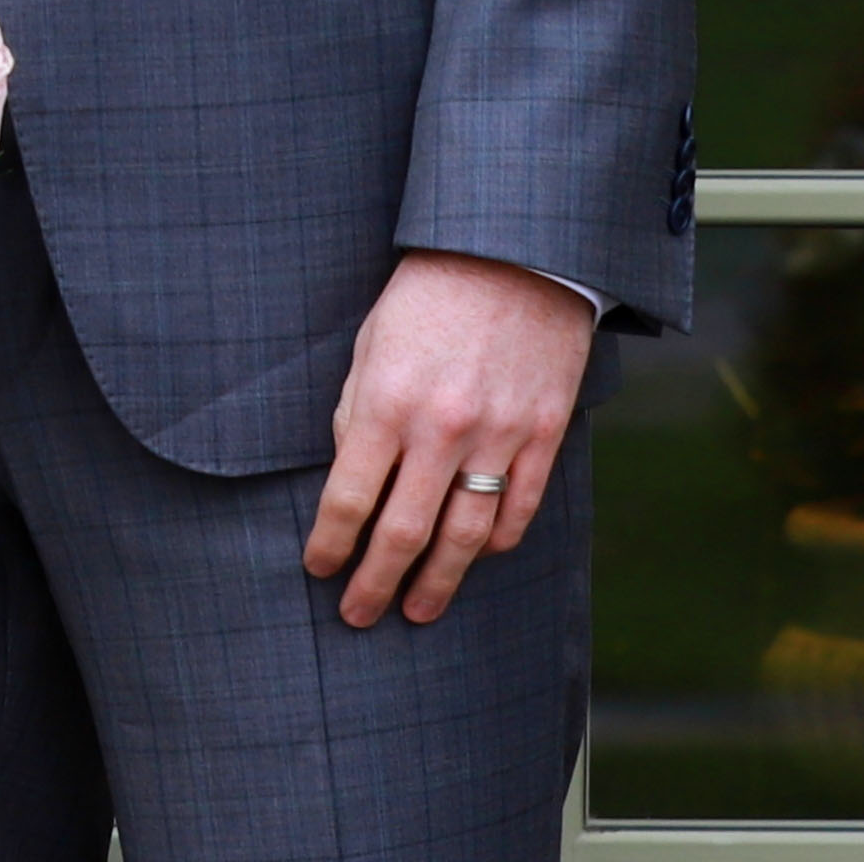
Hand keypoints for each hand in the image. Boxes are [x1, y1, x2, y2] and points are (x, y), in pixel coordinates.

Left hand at [306, 249, 593, 626]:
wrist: (514, 248)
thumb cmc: (428, 293)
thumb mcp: (371, 343)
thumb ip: (358, 413)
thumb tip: (352, 479)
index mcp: (387, 402)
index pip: (348, 499)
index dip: (329, 546)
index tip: (319, 569)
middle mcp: (442, 428)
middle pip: (404, 534)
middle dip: (375, 584)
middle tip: (358, 616)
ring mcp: (500, 435)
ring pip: (465, 537)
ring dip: (438, 583)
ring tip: (418, 610)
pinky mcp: (544, 433)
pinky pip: (519, 510)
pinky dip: (494, 545)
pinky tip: (473, 559)